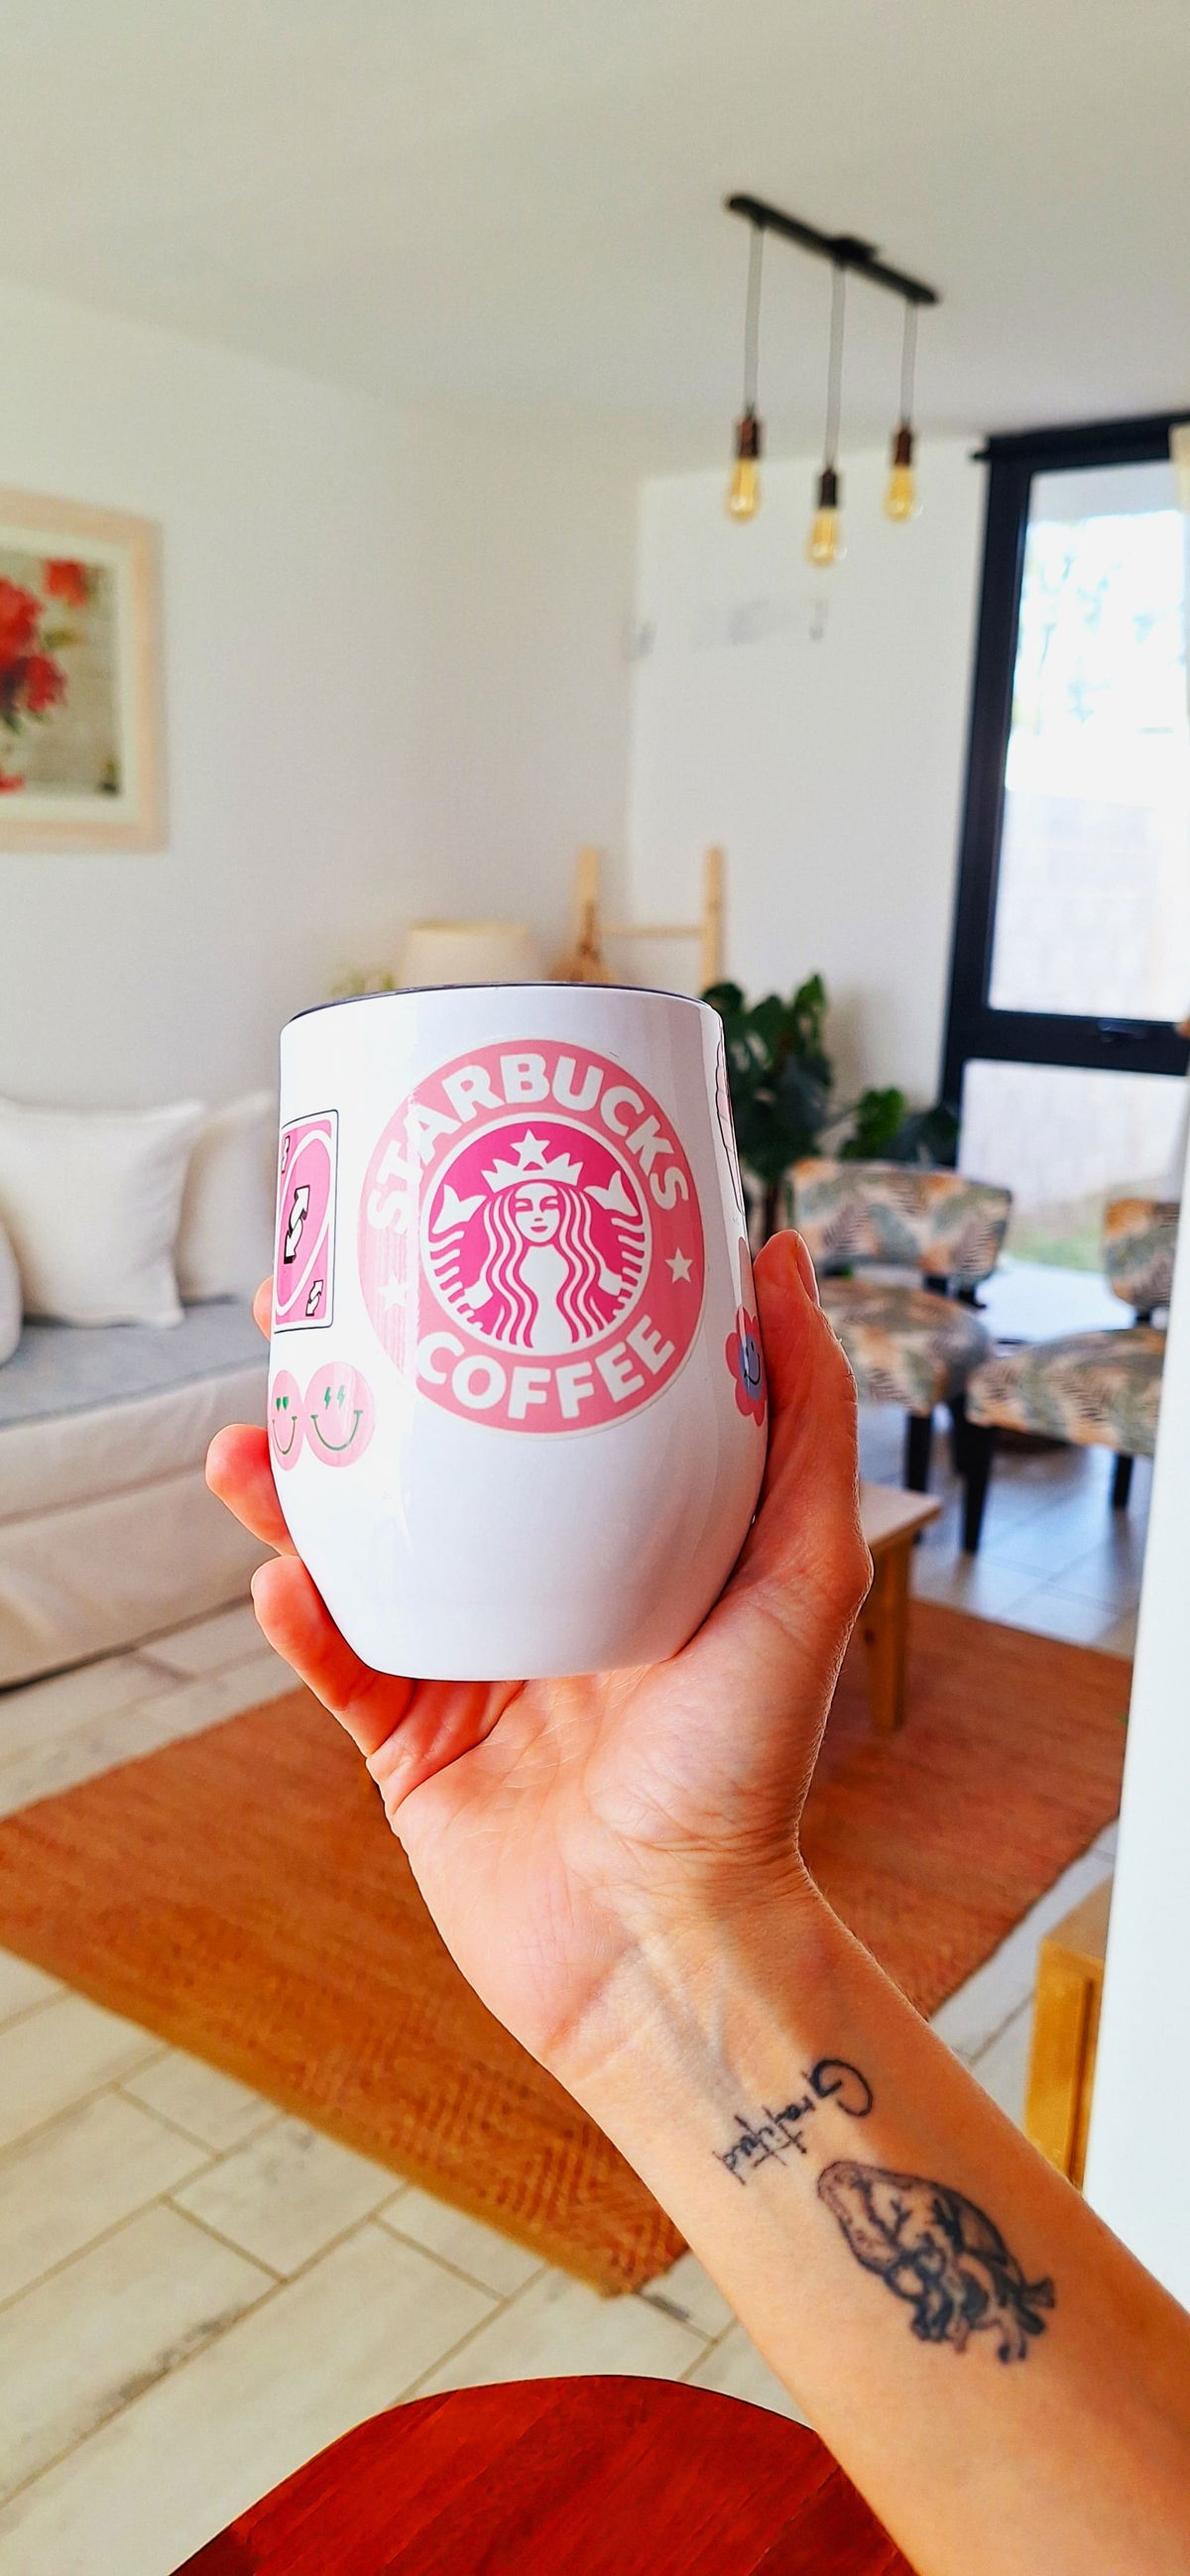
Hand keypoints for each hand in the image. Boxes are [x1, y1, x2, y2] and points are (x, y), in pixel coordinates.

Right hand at [206, 1234, 869, 2086]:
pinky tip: (284, 1585)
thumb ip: (804, 1424)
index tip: (426, 1248)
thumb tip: (777, 1263)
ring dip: (290, 1499)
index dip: (473, 1330)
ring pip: (358, 1557)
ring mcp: (466, 1669)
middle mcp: (538, 1592)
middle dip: (351, 1399)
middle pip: (426, 1470)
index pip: (536, 1410)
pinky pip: (339, 1668)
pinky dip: (303, 1624)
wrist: (670, 1946)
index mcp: (621, 1544)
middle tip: (287, 1330)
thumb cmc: (750, 1767)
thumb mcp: (803, 1573)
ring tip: (247, 1453)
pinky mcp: (408, 1750)